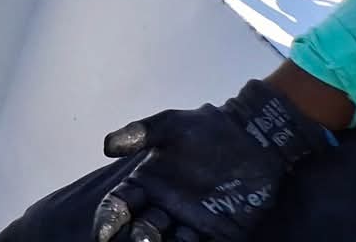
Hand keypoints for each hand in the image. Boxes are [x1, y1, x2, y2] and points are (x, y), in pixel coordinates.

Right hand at [91, 79, 328, 241]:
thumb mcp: (169, 125)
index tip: (103, 234)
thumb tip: (106, 148)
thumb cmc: (205, 128)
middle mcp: (164, 209)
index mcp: (146, 185)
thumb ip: (138, 133)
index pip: (119, 206)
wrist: (252, 138)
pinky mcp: (222, 234)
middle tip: (141, 239)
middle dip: (138, 238)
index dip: (108, 220)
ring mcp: (193, 224)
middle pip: (142, 231)